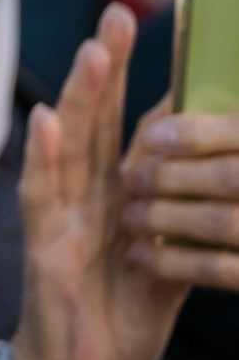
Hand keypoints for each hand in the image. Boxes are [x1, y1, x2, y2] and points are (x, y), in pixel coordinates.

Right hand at [10, 5, 190, 359]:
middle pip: (98, 122)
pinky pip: (41, 195)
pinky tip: (43, 122)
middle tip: (120, 14)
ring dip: (80, 98)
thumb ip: (187, 232)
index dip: (149, 88)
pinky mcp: (45, 246)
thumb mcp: (170, 273)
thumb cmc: (118, 325)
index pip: (136, 133)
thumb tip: (220, 200)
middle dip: (109, 68)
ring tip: (92, 51)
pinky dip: (42, 158)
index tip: (171, 41)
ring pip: (70, 147)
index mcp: (119, 200)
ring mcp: (62, 217)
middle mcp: (87, 198)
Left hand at [122, 106, 238, 288]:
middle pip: (231, 177)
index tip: (151, 137)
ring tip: (130, 216)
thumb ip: (212, 125)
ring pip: (223, 223)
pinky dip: (176, 262)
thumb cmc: (229, 177)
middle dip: (171, 177)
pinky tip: (142, 255)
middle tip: (132, 180)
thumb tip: (173, 88)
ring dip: (166, 218)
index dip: (196, 134)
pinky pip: (223, 271)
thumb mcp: (230, 148)